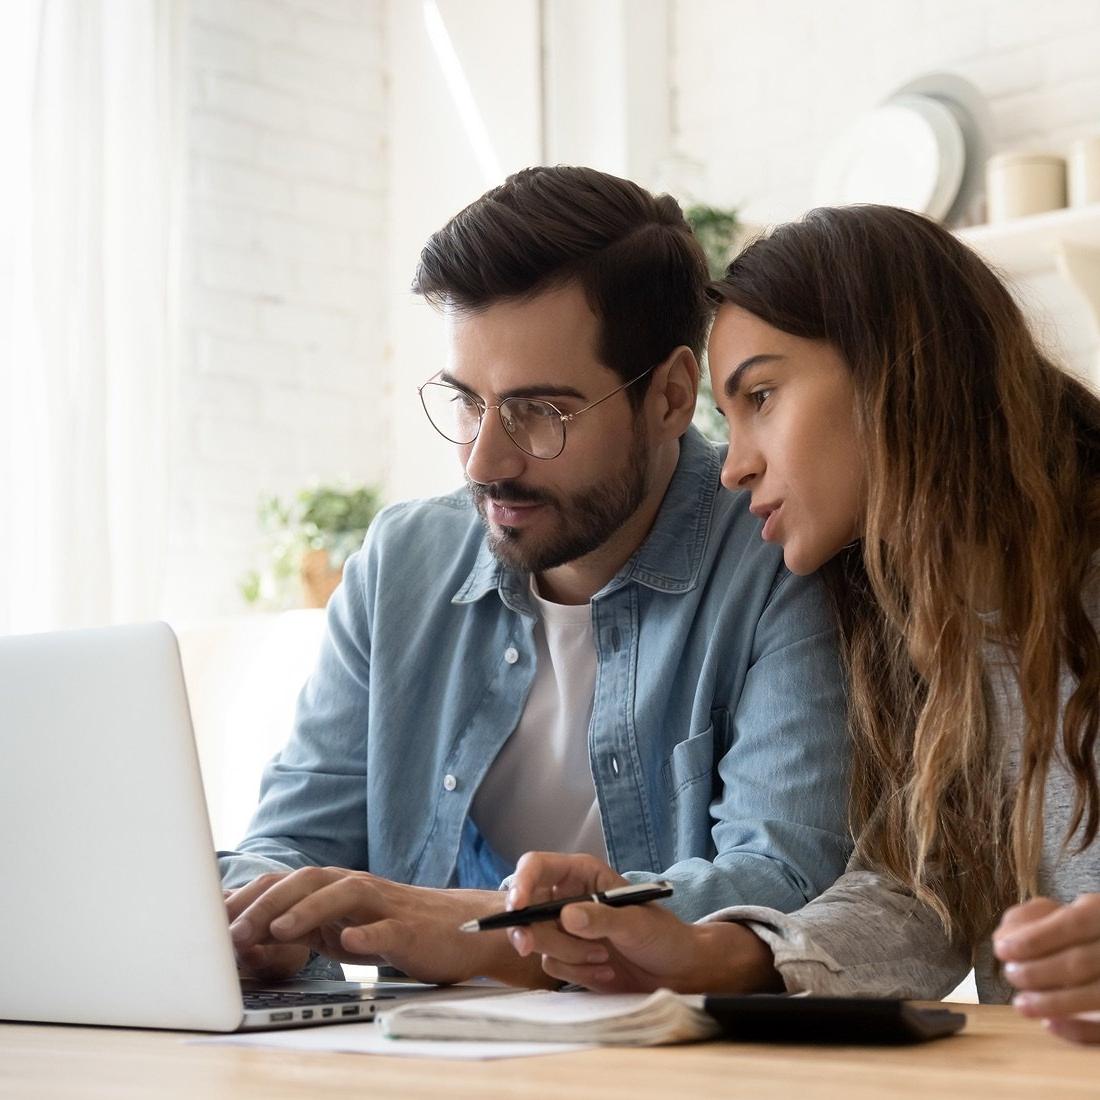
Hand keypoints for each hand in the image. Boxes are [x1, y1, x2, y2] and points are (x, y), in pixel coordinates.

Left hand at [225, 867, 547, 986]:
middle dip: (268, 903)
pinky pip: (387, 928)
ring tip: (279, 931)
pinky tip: (347, 944)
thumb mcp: (342, 928)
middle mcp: (357, 888)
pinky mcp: (410, 929)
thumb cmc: (397, 930)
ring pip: (344, 894)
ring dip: (308, 910)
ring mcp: (385, 905)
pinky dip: (366, 933)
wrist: (462, 930)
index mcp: (337, 887)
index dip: (248, 897)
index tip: (210, 920)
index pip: (285, 882)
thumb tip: (250, 939)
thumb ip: (304, 929)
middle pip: (308, 880)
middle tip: (233, 931)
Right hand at [505, 851, 780, 993]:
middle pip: (527, 907)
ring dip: (569, 955)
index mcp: (582, 874)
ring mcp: (565, 929)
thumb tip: (566, 915)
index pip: (537, 867)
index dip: (521, 882)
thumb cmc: (662, 935)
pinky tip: (604, 972)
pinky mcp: (567, 957)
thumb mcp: (636, 923)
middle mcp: (567, 897)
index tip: (517, 907)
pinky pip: (552, 965)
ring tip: (604, 958)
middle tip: (528, 945)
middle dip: (532, 929)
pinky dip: (576, 973)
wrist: (677, 972)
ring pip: (538, 940)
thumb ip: (601, 918)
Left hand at [994, 894, 1099, 1043]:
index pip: (1073, 923)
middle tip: (1010, 974)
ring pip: (1096, 996)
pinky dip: (1080, 1032)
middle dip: (1037, 972)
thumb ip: (1034, 919)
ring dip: (1052, 1003)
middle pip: (1080, 963)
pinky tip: (1050, 1025)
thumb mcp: (1063, 912)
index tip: (1000, 949)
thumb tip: (1004, 938)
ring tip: (1021, 1005)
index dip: (1035, 938)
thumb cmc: (1082, 932)